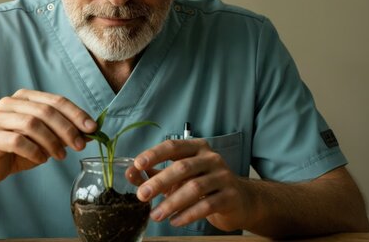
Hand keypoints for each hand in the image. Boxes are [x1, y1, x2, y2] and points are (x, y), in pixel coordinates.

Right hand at [0, 89, 96, 186]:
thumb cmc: (17, 150)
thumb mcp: (46, 140)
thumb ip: (65, 133)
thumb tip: (92, 132)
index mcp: (25, 98)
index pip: (56, 100)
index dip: (76, 113)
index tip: (92, 128)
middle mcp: (10, 103)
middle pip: (45, 111)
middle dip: (67, 129)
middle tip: (79, 145)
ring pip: (31, 124)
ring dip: (51, 141)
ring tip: (60, 156)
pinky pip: (16, 141)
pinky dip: (34, 151)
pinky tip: (41, 159)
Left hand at [131, 139, 254, 231]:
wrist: (239, 200)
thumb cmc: (203, 185)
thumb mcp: (178, 177)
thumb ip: (154, 173)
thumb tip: (129, 173)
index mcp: (197, 148)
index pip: (173, 147)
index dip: (154, 154)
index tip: (137, 165)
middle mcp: (211, 158)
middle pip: (182, 167)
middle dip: (159, 182)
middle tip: (142, 195)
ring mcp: (223, 176)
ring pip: (194, 188)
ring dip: (171, 203)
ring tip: (155, 215)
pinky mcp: (230, 196)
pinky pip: (206, 206)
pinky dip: (188, 214)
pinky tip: (175, 221)